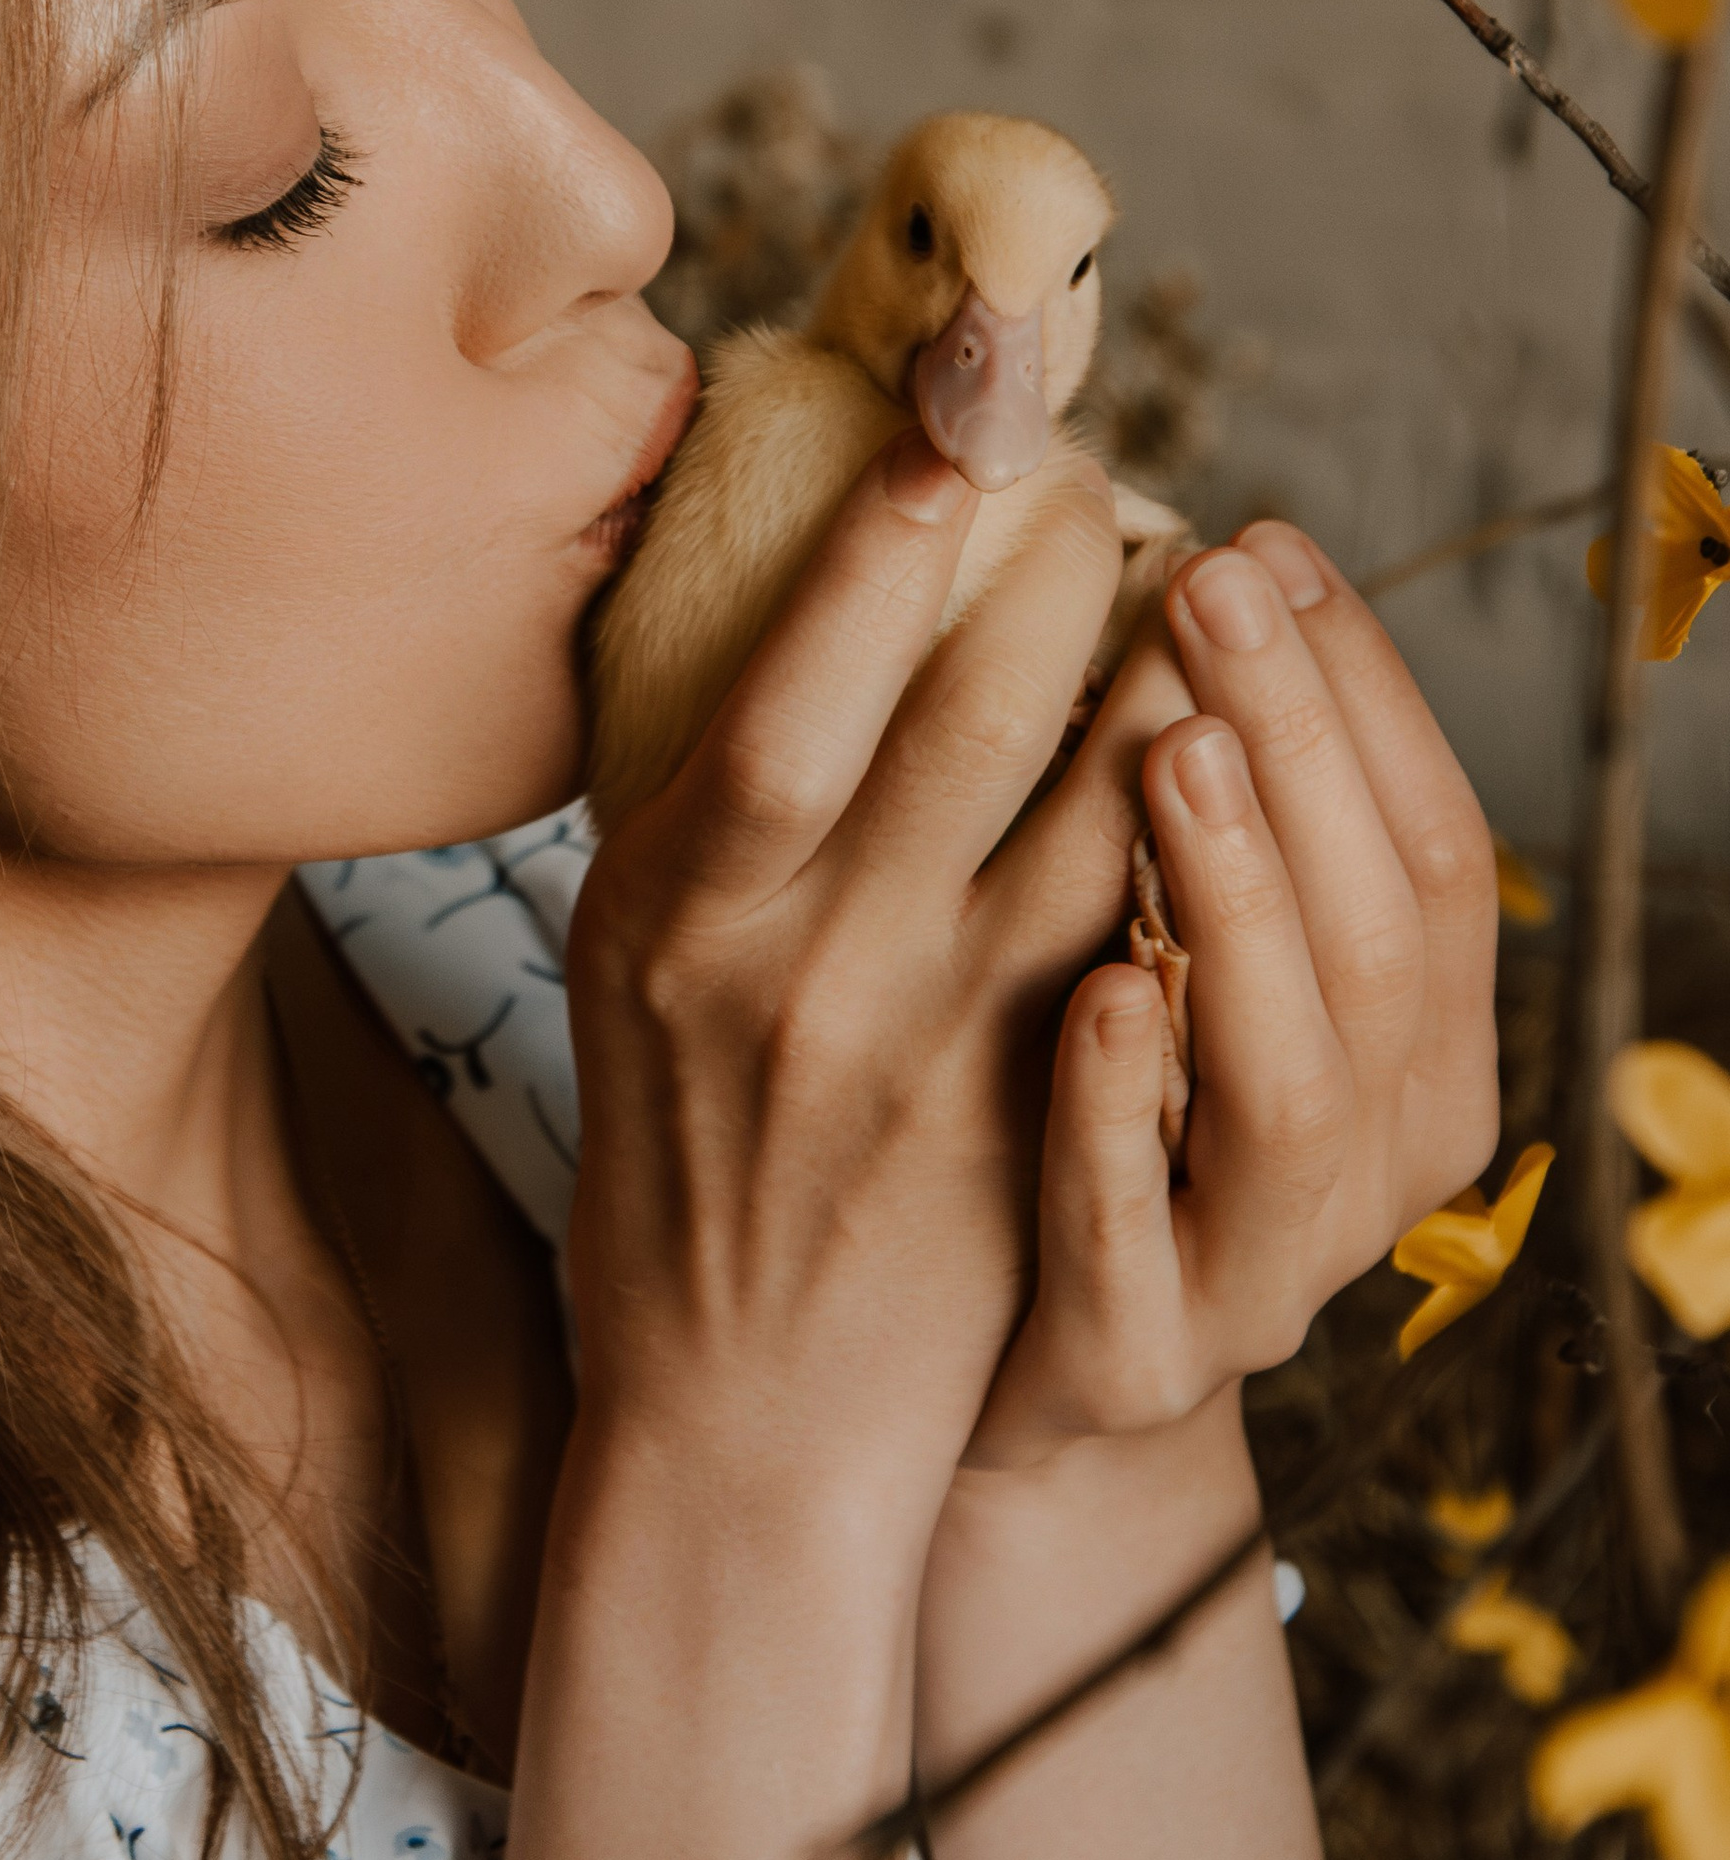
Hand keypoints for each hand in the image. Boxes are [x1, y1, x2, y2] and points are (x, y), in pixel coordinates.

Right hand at [565, 430, 1144, 1516]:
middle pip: (960, 731)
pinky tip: (1230, 750)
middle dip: (1056, 580)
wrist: (739, 1420)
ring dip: (1165, 683)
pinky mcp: (1033, 1123)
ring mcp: (930, 1055)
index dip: (878, 559)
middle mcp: (798, 973)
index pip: (786, 701)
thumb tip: (794, 629)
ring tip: (1209, 584)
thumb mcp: (629, 977)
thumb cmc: (678, 1169)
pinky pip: (1143, 939)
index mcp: (670, 914)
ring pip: (1092, 825)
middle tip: (1112, 479)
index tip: (953, 438)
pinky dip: (1189, 833)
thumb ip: (706, 828)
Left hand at [965, 521, 1500, 1469]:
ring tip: (1170, 745)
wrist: (997, 1394)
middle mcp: (1376, 1165)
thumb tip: (1184, 568)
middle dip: (1301, 740)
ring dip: (1239, 899)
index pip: (1435, 847)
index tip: (1270, 543)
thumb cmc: (1081, 1126)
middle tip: (1208, 581)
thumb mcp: (1165, 962)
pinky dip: (1124, 1106)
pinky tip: (1094, 987)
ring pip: (1292, 1083)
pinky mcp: (1129, 1356)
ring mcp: (1258, 1274)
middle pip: (1378, 937)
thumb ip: (1202, 825)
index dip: (1363, 693)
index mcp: (1419, 1056)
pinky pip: (1134, 1231)